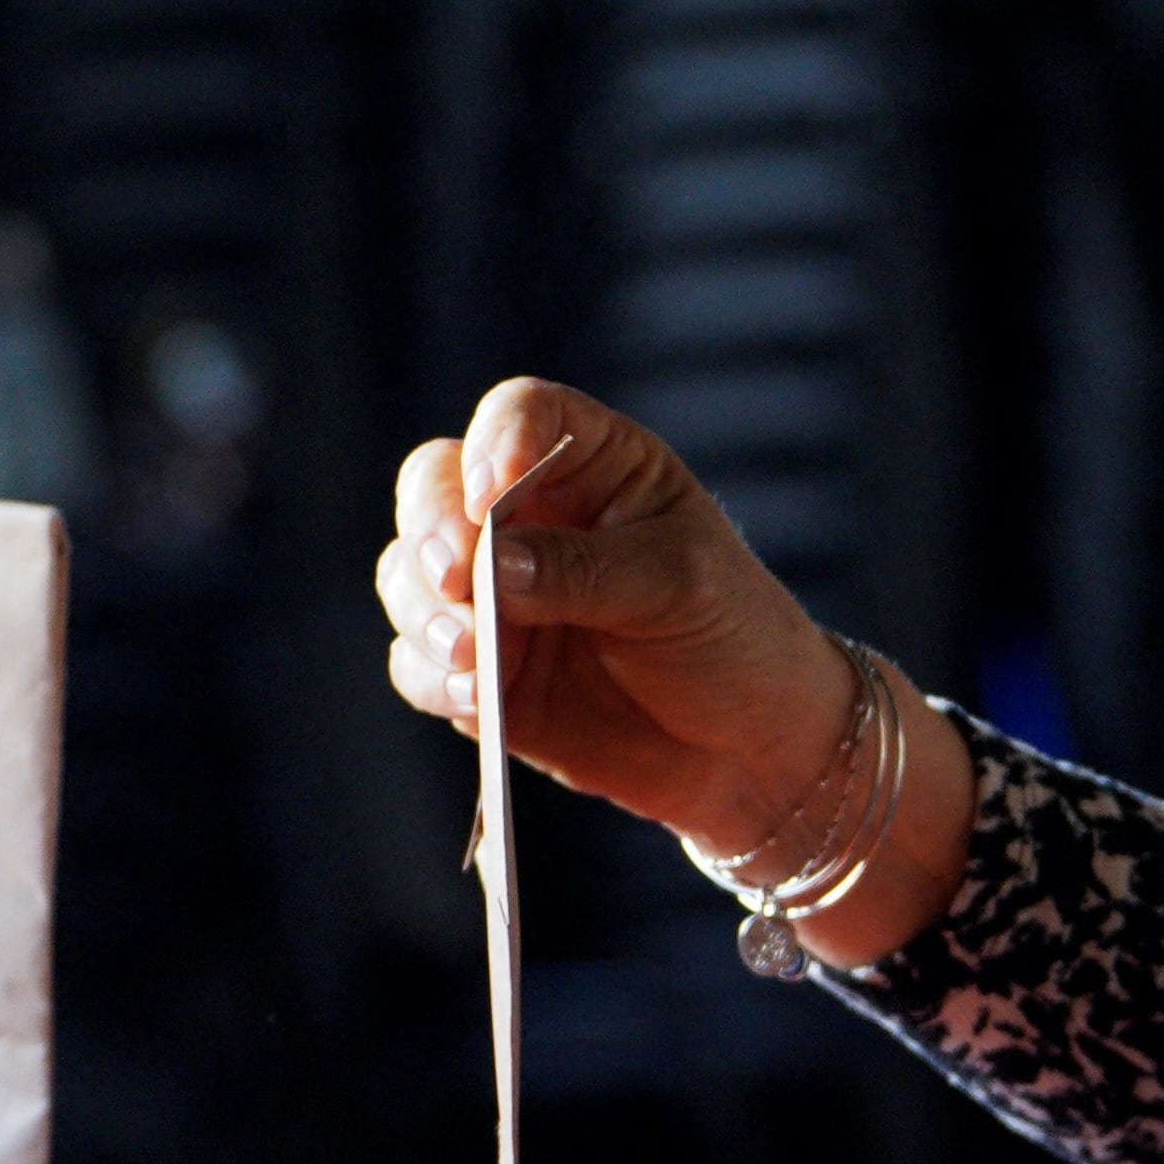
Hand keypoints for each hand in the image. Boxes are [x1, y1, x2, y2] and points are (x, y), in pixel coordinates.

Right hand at [377, 380, 845, 849]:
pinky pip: (422, 663)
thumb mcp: (678, 585)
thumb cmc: (733, 637)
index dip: (494, 441)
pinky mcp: (482, 670)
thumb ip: (583, 570)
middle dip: (433, 530)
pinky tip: (474, 697)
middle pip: (436, 488)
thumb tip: (488, 563)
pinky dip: (434, 676)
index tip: (491, 491)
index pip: (522, 416)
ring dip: (424, 610)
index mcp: (593, 465)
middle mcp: (529, 519)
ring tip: (471, 652)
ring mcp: (497, 596)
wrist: (750, 748)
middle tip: (454, 579)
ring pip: (412, 578)